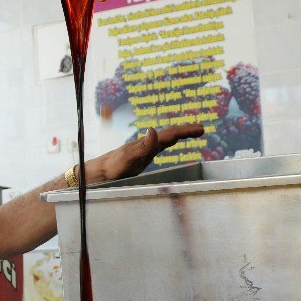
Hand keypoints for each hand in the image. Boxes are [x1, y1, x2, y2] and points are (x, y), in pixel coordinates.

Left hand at [90, 124, 204, 181]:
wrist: (99, 172)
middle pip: (170, 134)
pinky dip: (169, 142)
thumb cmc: (113, 167)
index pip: (170, 134)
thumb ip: (142, 146)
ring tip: (192, 132)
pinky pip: (160, 146)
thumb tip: (153, 129)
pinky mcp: (141, 157)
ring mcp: (144, 150)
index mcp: (147, 143)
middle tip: (201, 128)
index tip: (201, 128)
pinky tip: (170, 143)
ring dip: (179, 134)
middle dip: (186, 130)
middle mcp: (147, 144)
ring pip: (165, 139)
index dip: (186, 131)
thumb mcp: (128, 157)